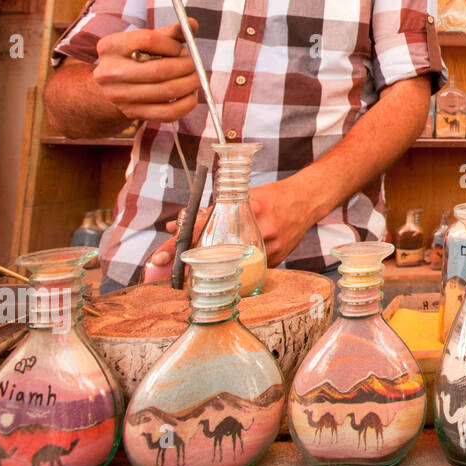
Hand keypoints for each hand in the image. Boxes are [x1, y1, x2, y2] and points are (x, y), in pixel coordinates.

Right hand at [92, 20, 200, 123]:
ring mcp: (119, 96)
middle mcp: (108, 72)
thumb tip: (193, 24)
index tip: (181, 49)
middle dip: (185, 67)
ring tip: (193, 78)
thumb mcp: (148, 40)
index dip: (172, 45)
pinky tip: (190, 95)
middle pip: (159, 70)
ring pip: (166, 91)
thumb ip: (172, 32)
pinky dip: (186, 104)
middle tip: (193, 65)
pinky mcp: (132, 113)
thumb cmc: (138, 57)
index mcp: (110, 46)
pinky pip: (168, 112)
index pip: (148, 40)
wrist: (115, 86)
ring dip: (189, 84)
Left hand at [149, 177, 317, 271]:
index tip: (160, 257)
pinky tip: (231, 263)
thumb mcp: (244, 196)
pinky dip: (236, 266)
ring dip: (211, 267)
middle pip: (213, 254)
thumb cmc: (272, 197)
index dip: (179, 243)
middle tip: (166, 268)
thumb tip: (177, 226)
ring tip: (194, 270)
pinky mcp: (274, 261)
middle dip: (187, 263)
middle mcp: (257, 229)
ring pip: (229, 265)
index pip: (204, 228)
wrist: (306, 201)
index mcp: (247, 208)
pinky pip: (247, 269)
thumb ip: (213, 211)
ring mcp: (267, 248)